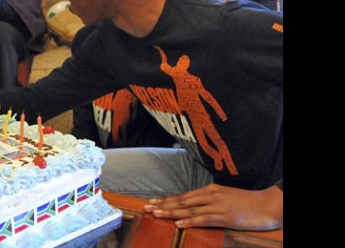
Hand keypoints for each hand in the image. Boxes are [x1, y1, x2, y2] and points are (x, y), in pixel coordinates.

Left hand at [143, 184, 282, 230]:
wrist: (268, 204)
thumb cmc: (247, 202)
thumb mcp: (226, 197)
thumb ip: (210, 200)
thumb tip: (196, 206)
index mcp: (210, 190)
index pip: (184, 196)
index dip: (167, 199)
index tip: (153, 201)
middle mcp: (211, 196)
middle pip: (182, 201)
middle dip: (163, 205)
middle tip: (147, 207)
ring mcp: (217, 206)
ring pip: (189, 210)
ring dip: (171, 212)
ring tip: (156, 214)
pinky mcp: (225, 217)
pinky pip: (204, 219)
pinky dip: (190, 222)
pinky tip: (178, 224)